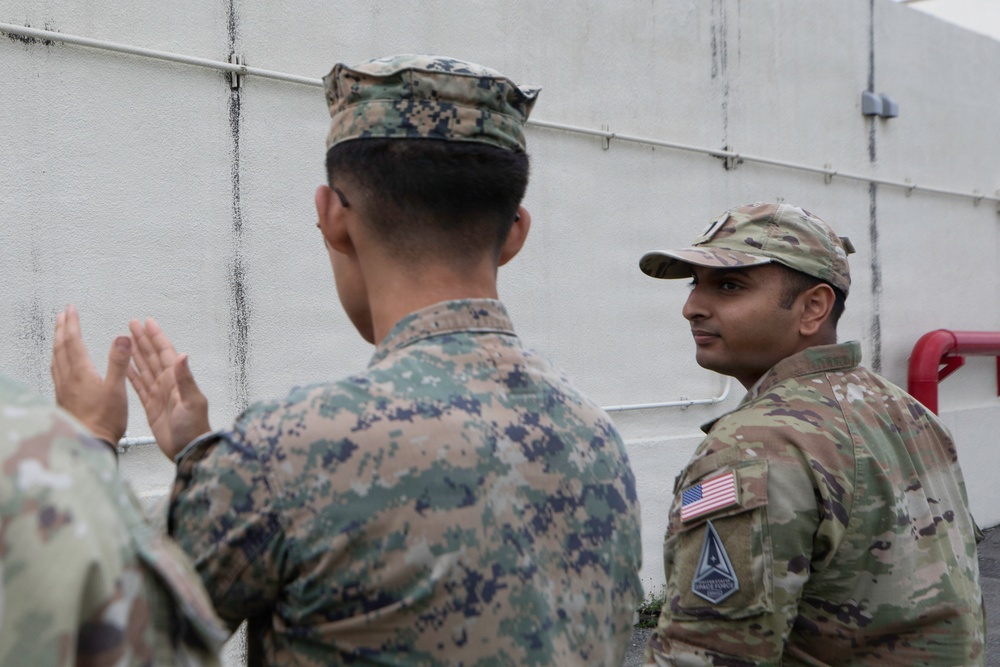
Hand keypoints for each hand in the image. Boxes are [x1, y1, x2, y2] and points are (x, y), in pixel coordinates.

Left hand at [51, 305, 129, 444]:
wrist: (89, 443)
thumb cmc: (104, 421)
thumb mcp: (117, 389)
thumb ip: (119, 362)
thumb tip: (122, 338)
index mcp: (81, 373)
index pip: (73, 341)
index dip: (72, 323)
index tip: (71, 309)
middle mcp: (68, 378)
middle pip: (61, 347)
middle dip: (61, 328)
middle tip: (62, 315)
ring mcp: (64, 389)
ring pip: (56, 359)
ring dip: (57, 342)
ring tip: (58, 333)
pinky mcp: (63, 399)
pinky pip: (56, 372)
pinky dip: (57, 360)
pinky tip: (60, 364)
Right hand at [127, 318, 210, 459]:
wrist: (188, 450)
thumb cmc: (194, 428)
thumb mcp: (192, 402)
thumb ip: (185, 379)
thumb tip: (183, 354)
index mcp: (177, 380)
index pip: (165, 353)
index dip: (156, 337)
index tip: (147, 322)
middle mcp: (168, 384)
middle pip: (153, 356)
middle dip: (143, 340)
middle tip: (132, 324)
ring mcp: (159, 394)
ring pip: (145, 368)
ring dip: (137, 353)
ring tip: (127, 339)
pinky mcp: (151, 406)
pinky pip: (139, 386)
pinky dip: (132, 374)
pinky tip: (126, 366)